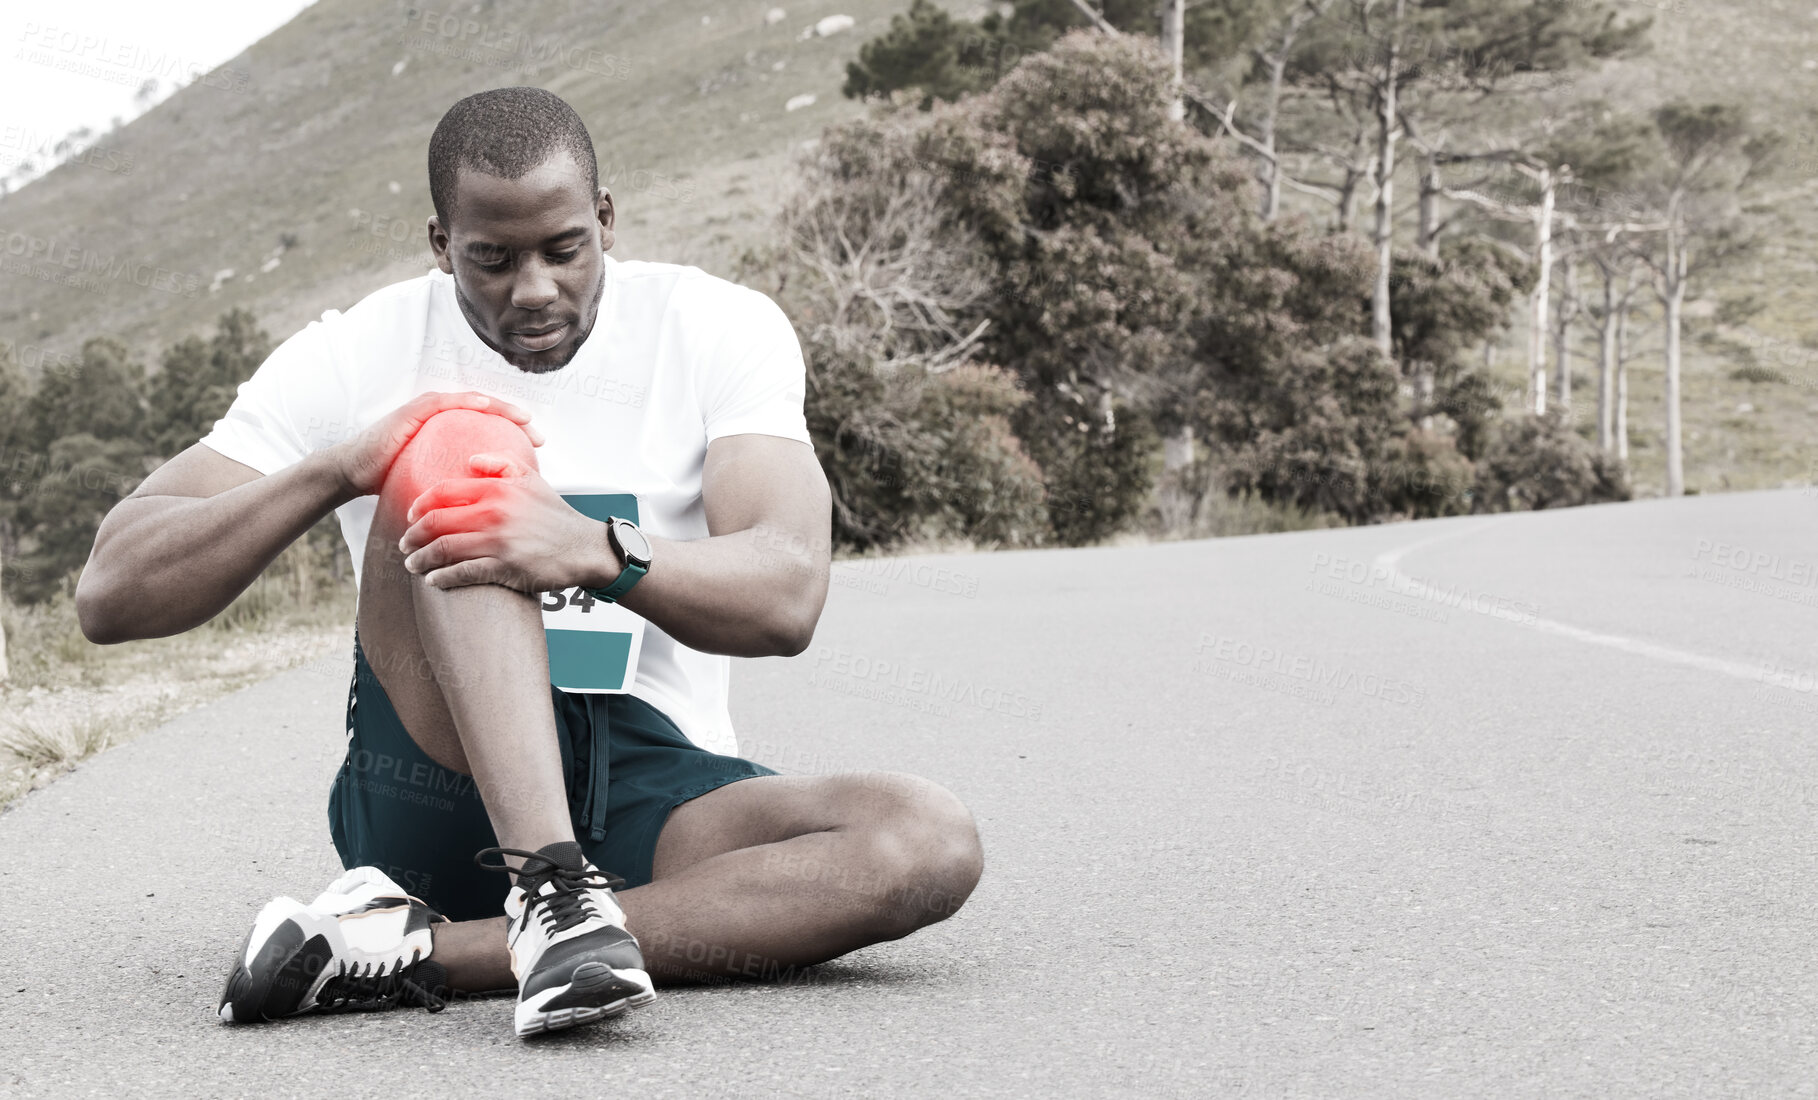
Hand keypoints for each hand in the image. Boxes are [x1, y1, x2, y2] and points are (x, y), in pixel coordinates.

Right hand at [331, 391, 544, 497]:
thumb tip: (486, 513)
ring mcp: (426, 412)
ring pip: (471, 403)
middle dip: (516, 422)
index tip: (539, 449)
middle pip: (487, 414)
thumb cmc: (391, 483)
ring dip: (500, 408)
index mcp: (449, 435)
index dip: (516, 436)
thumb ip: (458, 490)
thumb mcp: (436, 488)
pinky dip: (465, 401)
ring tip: (523, 418)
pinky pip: (443, 402)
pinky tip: (485, 406)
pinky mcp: (411, 411)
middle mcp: (441, 419)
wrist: (354, 475)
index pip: (489, 430)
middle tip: (540, 437)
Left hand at [397, 453, 608, 592]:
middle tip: (405, 543)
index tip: (411, 514)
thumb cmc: (556, 515)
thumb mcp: (533, 479)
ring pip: (443, 550)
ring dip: (421, 559)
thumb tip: (470, 461)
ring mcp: (498, 542)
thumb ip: (501, 463)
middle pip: (436, 522)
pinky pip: (462, 573)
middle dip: (413, 535)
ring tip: (412, 564)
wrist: (583, 548)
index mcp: (497, 489)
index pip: (444, 492)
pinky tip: (434, 581)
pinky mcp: (504, 568)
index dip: (420, 504)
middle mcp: (494, 513)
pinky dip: (442, 578)